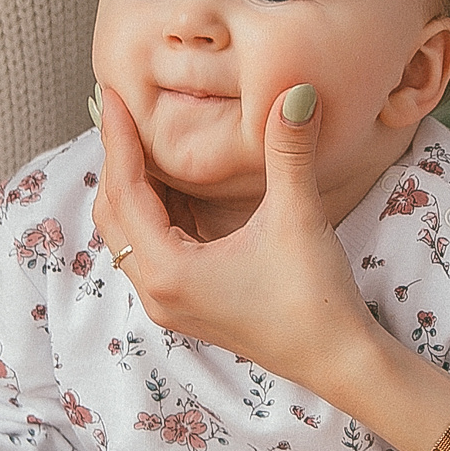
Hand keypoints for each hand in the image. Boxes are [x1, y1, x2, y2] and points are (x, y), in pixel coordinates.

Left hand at [91, 83, 373, 389]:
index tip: (111, 93)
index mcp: (169, 271)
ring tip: (146, 139)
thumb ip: (288, 151)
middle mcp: (157, 291)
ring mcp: (169, 303)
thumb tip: (296, 90)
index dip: (118, 138)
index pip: (125, 190)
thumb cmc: (315, 299)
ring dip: (134, 187)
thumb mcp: (298, 217)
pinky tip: (177, 184)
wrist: (338, 361)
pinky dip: (155, 212)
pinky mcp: (188, 305)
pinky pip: (152, 249)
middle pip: (113, 214)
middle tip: (122, 110)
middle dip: (117, 160)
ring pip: (130, 234)